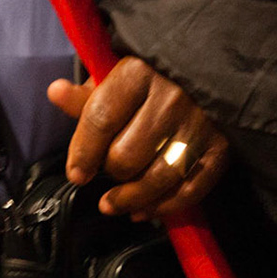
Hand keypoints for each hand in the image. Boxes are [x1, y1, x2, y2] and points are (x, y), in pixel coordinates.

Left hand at [47, 57, 229, 220]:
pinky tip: (144, 210)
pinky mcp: (221, 148)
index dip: (83, 153)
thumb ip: (89, 94)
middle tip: (107, 172)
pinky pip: (190, 190)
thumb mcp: (119, 75)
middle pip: (127, 156)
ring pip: (157, 179)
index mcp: (140, 73)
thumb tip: (55, 93)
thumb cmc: (156, 75)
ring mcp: (200, 125)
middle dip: (111, 172)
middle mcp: (172, 98)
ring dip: (130, 200)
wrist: (212, 67)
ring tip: (113, 204)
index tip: (76, 174)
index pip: (101, 120)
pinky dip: (164, 206)